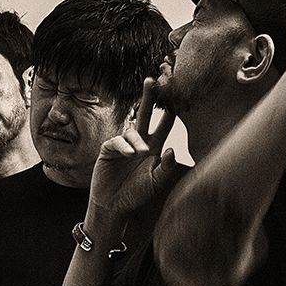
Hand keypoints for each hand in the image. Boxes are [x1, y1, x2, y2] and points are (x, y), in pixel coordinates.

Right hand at [87, 78, 176, 229]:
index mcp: (155, 147)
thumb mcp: (155, 183)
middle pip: (146, 114)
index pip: (165, 124)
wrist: (113, 205)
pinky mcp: (109, 149)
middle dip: (148, 97)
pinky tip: (128, 154)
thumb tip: (172, 150)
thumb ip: (166, 168)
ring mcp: (123, 144)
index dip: (170, 111)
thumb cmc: (137, 194)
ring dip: (138, 141)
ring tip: (142, 153)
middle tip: (152, 80)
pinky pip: (117, 141)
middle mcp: (140, 142)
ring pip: (132, 131)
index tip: (177, 94)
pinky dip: (124, 146)